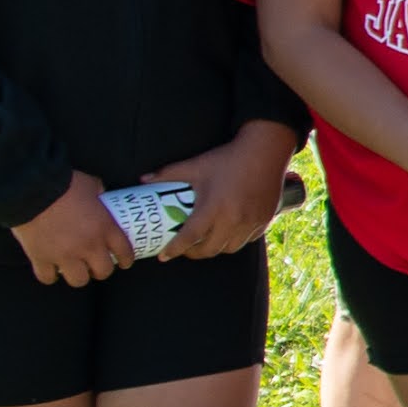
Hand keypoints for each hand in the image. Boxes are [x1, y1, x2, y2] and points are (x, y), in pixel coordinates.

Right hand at [11, 172, 133, 288]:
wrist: (32, 191)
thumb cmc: (64, 185)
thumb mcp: (90, 184)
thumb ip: (99, 191)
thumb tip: (100, 193)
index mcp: (105, 228)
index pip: (124, 252)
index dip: (126, 260)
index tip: (124, 263)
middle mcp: (88, 246)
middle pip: (103, 272)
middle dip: (101, 271)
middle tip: (96, 266)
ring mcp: (64, 255)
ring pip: (78, 280)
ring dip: (78, 275)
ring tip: (74, 269)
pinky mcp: (41, 259)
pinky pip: (48, 277)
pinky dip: (50, 275)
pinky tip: (51, 270)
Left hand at [146, 124, 299, 258]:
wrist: (265, 151)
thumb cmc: (227, 159)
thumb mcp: (195, 166)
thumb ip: (167, 174)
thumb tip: (142, 181)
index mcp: (213, 208)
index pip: (189, 238)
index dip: (174, 249)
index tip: (163, 256)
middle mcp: (232, 220)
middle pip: (208, 250)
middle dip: (193, 253)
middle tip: (185, 248)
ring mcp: (250, 222)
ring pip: (228, 248)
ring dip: (214, 248)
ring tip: (206, 241)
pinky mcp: (264, 220)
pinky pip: (246, 240)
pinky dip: (234, 240)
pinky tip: (227, 233)